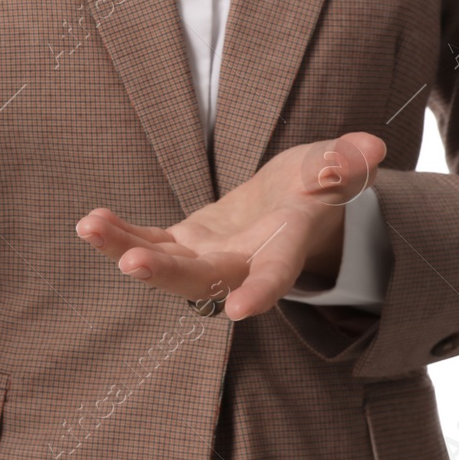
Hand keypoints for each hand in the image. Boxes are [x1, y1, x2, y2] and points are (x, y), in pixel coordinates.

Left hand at [74, 132, 387, 319]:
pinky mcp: (185, 242)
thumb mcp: (338, 165)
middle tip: (132, 263)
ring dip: (126, 250)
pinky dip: (121, 235)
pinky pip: (149, 242)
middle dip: (167, 273)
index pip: (276, 273)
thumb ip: (347, 162)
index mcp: (284, 245)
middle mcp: (243, 262)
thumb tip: (369, 148)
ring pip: (165, 264)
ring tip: (89, 226)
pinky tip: (91, 221)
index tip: (241, 311)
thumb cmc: (321, 180)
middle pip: (203, 278)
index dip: (262, 289)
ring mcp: (209, 255)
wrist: (293, 199)